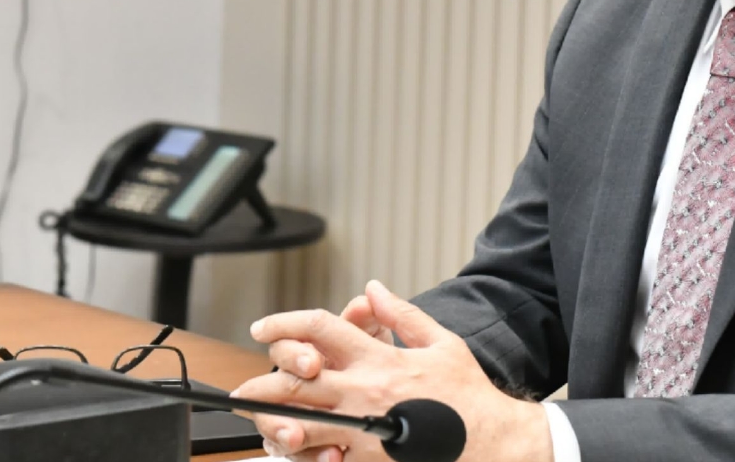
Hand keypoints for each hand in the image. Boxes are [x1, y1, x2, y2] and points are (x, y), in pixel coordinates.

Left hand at [233, 281, 550, 461]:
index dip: (284, 324)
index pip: (320, 329)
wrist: (494, 443)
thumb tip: (372, 290)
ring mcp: (365, 431)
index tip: (262, 328)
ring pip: (303, 425)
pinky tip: (294, 456)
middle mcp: (366, 392)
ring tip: (254, 425)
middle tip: (240, 389)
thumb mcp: (441, 342)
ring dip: (272, 424)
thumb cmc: (470, 395)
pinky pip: (328, 460)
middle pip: (297, 382)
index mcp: (380, 359)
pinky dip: (308, 458)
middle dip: (262, 384)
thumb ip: (401, 314)